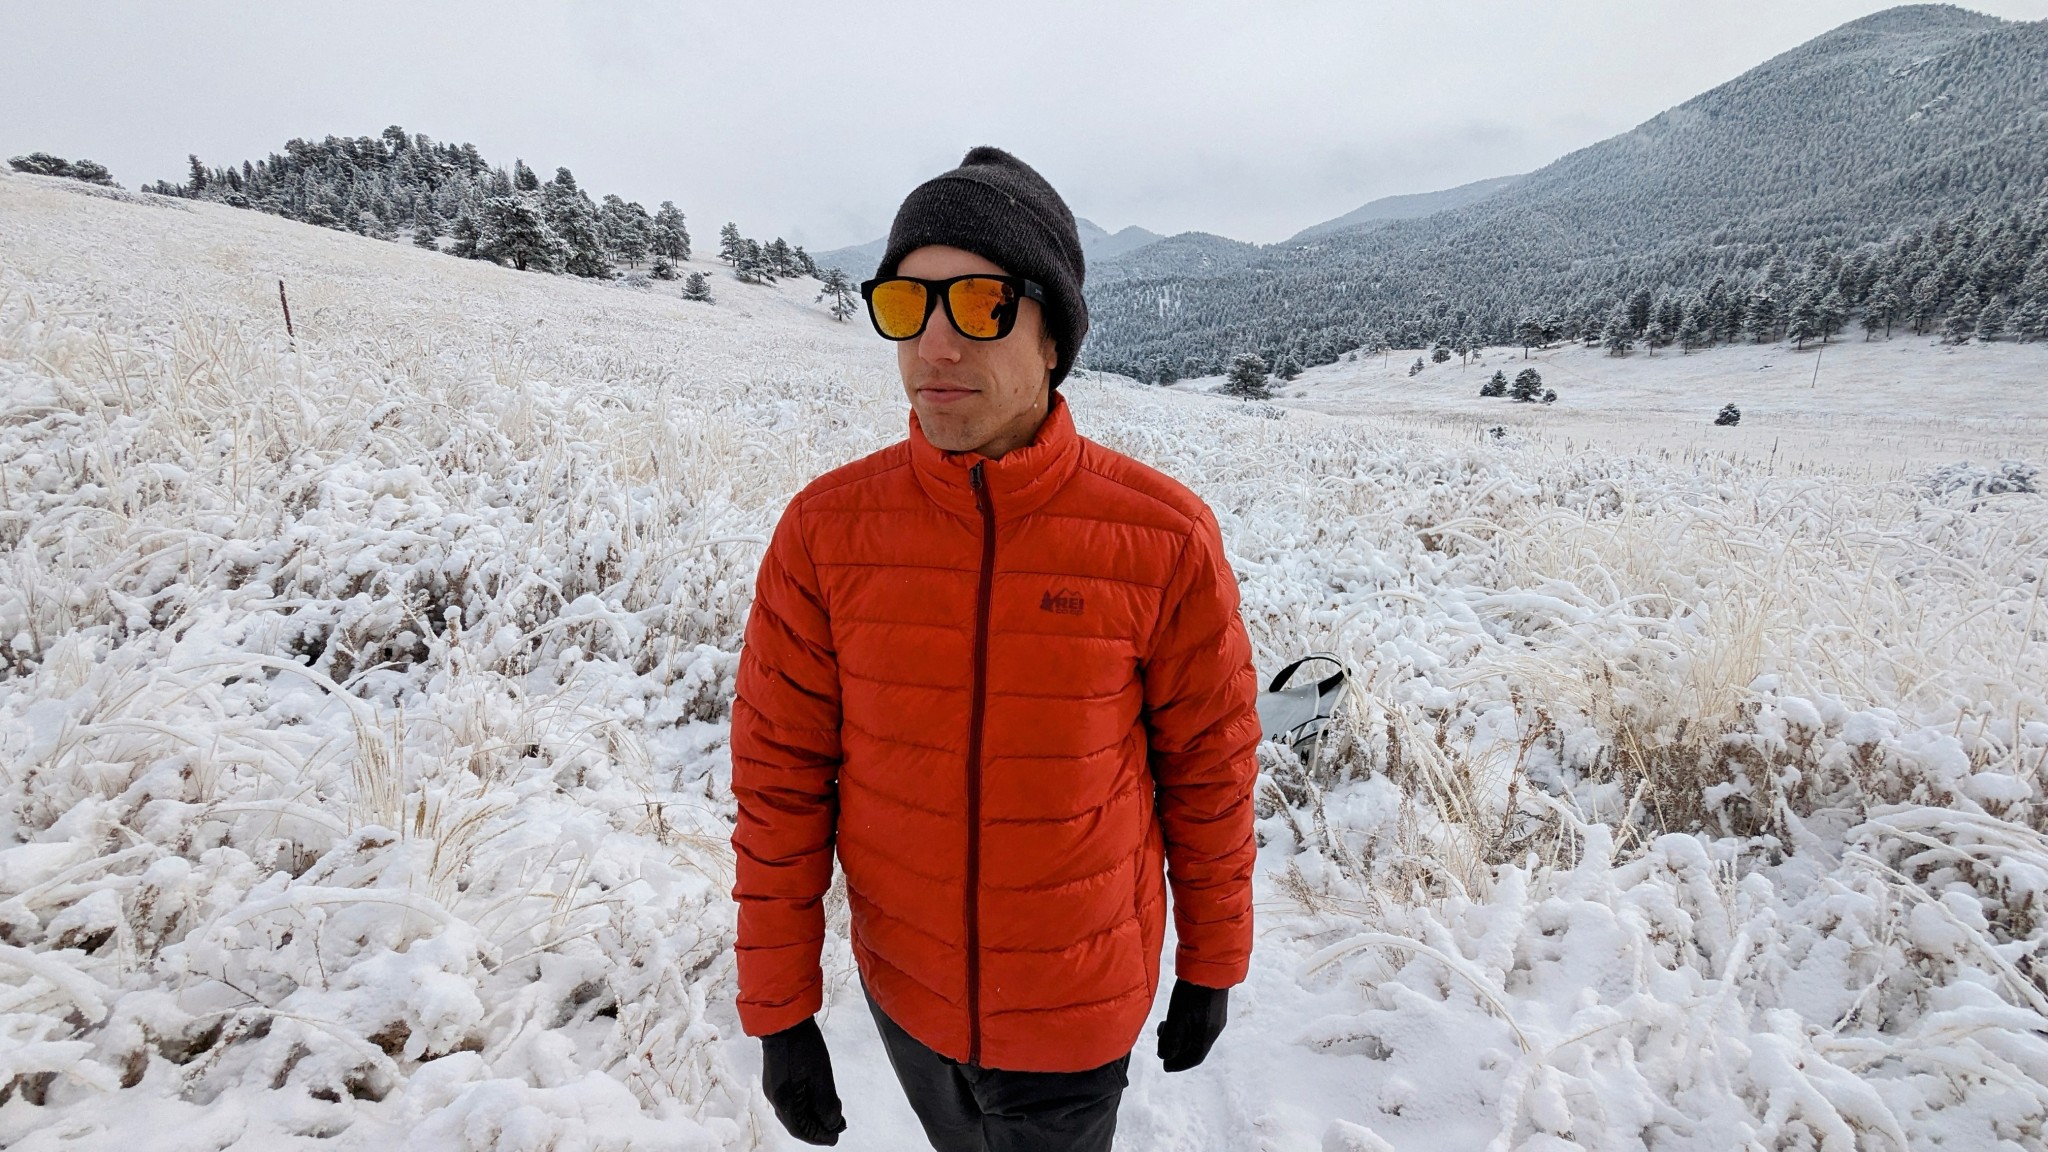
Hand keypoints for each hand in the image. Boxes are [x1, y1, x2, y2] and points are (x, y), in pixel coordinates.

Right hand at [761, 1016, 846, 1144]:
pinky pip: (793, 1101)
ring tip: (834, 1116)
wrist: (785, 1021)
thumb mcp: (821, 1077)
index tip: (835, 1138)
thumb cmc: (803, 1047)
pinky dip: (807, 1107)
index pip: (801, 1130)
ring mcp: (775, 1088)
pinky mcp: (778, 1078)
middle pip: (797, 1123)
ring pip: (795, 1112)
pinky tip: (819, 1102)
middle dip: (818, 1128)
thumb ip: (826, 1104)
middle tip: (839, 1128)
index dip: (819, 1137)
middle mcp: (776, 1098)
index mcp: (784, 1101)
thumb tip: (832, 1124)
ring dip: (814, 1117)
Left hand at [1155, 979, 1228, 1071]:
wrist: (1209, 964)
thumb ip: (1171, 1039)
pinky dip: (1185, 1027)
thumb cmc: (1192, 992)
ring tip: (1163, 1028)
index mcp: (1207, 1034)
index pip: (1194, 1058)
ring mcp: (1215, 1016)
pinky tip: (1175, 1018)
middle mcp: (1214, 1028)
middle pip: (1195, 1047)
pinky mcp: (1213, 1006)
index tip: (1165, 1067)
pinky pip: (1198, 1024)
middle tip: (1161, 1046)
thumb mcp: (1177, 1017)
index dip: (1178, 1064)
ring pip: (1195, 1035)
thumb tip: (1164, 1057)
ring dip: (1179, 1036)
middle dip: (1176, 1050)